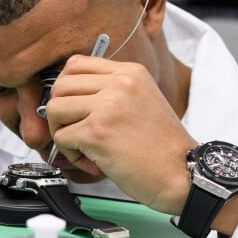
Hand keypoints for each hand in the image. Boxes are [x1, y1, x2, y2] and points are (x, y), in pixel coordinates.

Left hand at [46, 55, 196, 214]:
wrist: (184, 173)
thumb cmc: (162, 146)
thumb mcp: (142, 100)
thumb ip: (110, 91)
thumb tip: (69, 96)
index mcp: (129, 72)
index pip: (75, 64)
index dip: (66, 88)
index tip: (73, 108)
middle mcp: (119, 83)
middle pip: (60, 85)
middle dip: (60, 113)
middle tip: (75, 131)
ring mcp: (107, 106)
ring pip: (54, 109)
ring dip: (61, 132)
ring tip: (83, 147)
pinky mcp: (98, 132)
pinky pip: (61, 137)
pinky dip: (70, 154)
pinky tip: (92, 162)